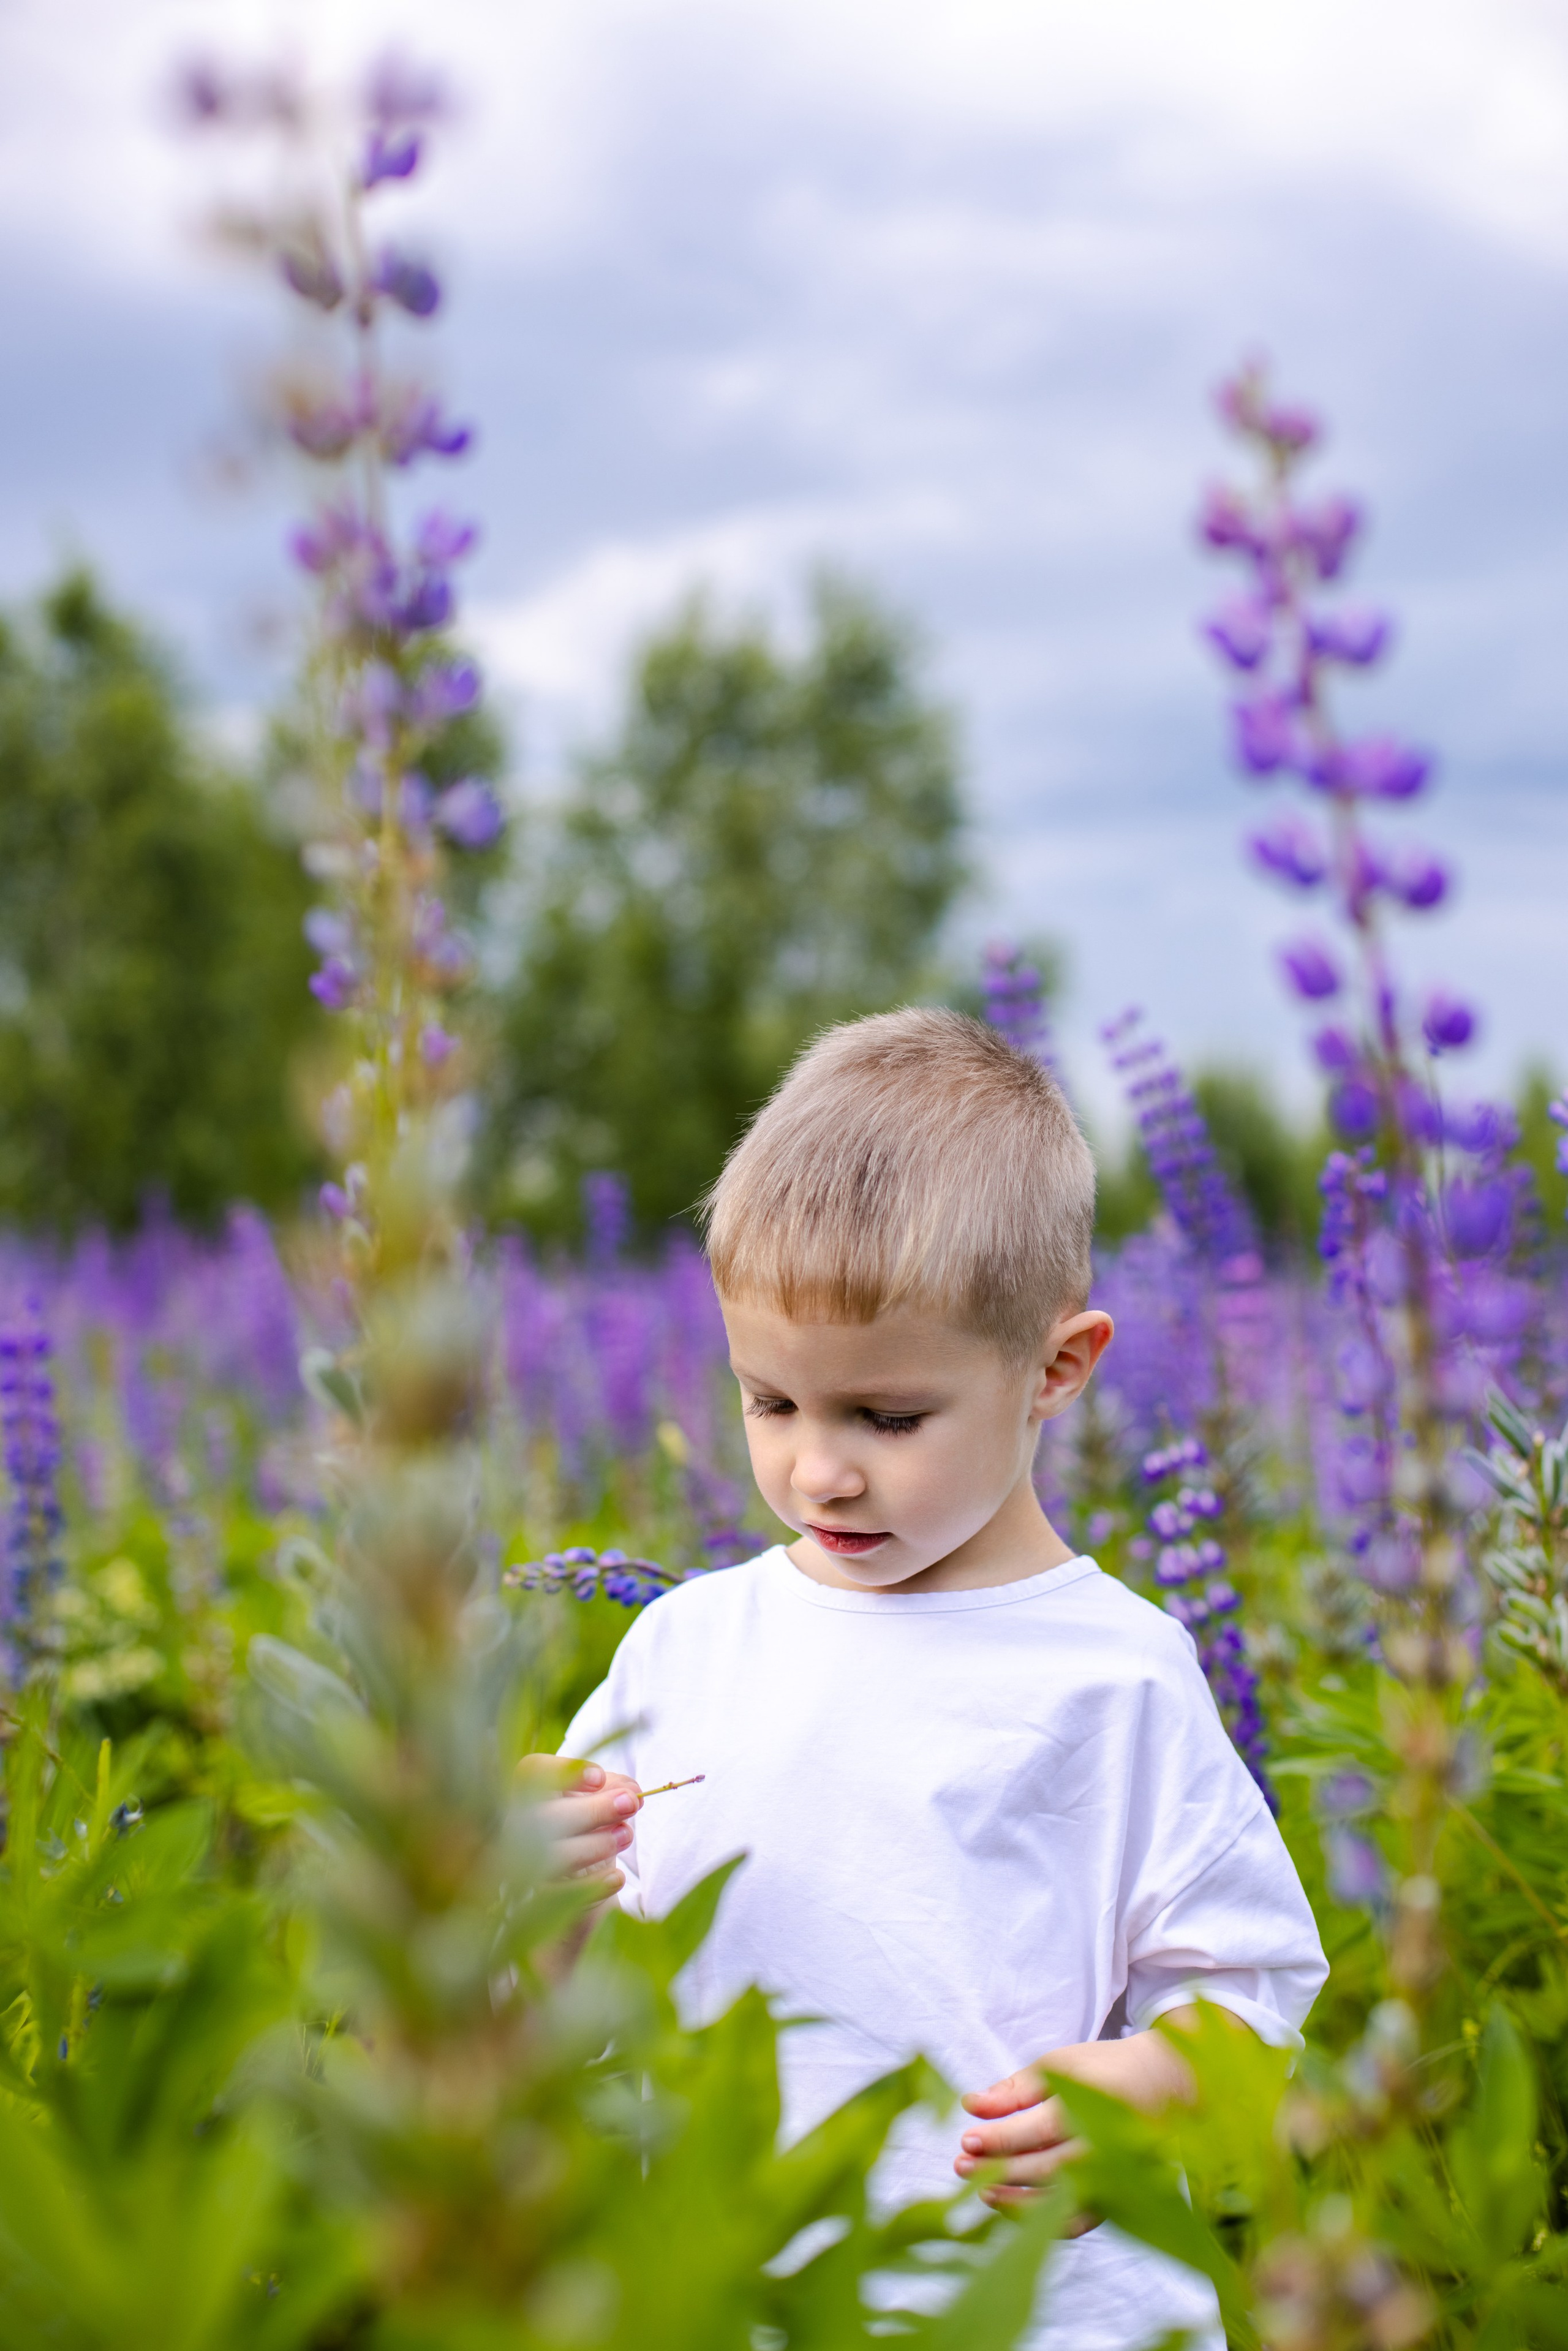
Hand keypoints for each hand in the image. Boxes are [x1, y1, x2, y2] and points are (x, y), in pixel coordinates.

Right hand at [518, 1755, 641, 1895]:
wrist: (572, 1878)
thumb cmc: (583, 1825)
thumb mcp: (596, 1799)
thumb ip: (614, 1788)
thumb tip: (631, 1791)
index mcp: (526, 1791)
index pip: (531, 1772)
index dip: (564, 1772)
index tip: (600, 1778)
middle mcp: (515, 1826)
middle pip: (545, 1817)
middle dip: (594, 1810)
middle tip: (630, 1803)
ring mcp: (521, 1865)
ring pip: (555, 1857)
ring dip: (597, 1845)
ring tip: (626, 1835)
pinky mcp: (536, 1898)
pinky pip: (564, 1897)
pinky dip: (595, 1886)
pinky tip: (618, 1878)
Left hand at [955, 2015, 1199, 2223]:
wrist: (1164, 2086)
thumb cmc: (1104, 2070)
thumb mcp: (1060, 2064)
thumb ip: (1016, 2089)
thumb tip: (970, 2105)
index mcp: (1093, 2107)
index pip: (1038, 2132)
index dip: (1000, 2139)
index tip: (966, 2140)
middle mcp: (1106, 2150)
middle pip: (1045, 2169)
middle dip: (998, 2171)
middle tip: (960, 2167)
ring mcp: (1113, 2180)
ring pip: (1060, 2204)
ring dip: (1015, 2202)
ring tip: (981, 2191)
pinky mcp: (1115, 2199)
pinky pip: (1077, 2223)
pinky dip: (1044, 2222)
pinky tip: (1012, 2208)